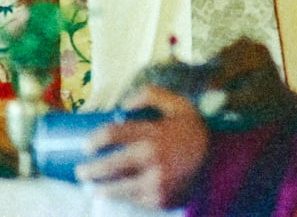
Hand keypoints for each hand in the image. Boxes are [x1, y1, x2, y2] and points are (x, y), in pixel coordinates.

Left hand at [74, 85, 208, 208]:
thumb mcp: (176, 104)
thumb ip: (150, 95)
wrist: (217, 159)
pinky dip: (123, 198)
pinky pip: (135, 200)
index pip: (113, 135)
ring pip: (120, 189)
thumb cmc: (190, 129)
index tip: (85, 145)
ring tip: (91, 190)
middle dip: (91, 170)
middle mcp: (153, 160)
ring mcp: (157, 183)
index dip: (94, 140)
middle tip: (80, 172)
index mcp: (153, 134)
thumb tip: (122, 105)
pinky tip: (114, 196)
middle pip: (112, 165)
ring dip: (102, 190)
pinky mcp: (161, 199)